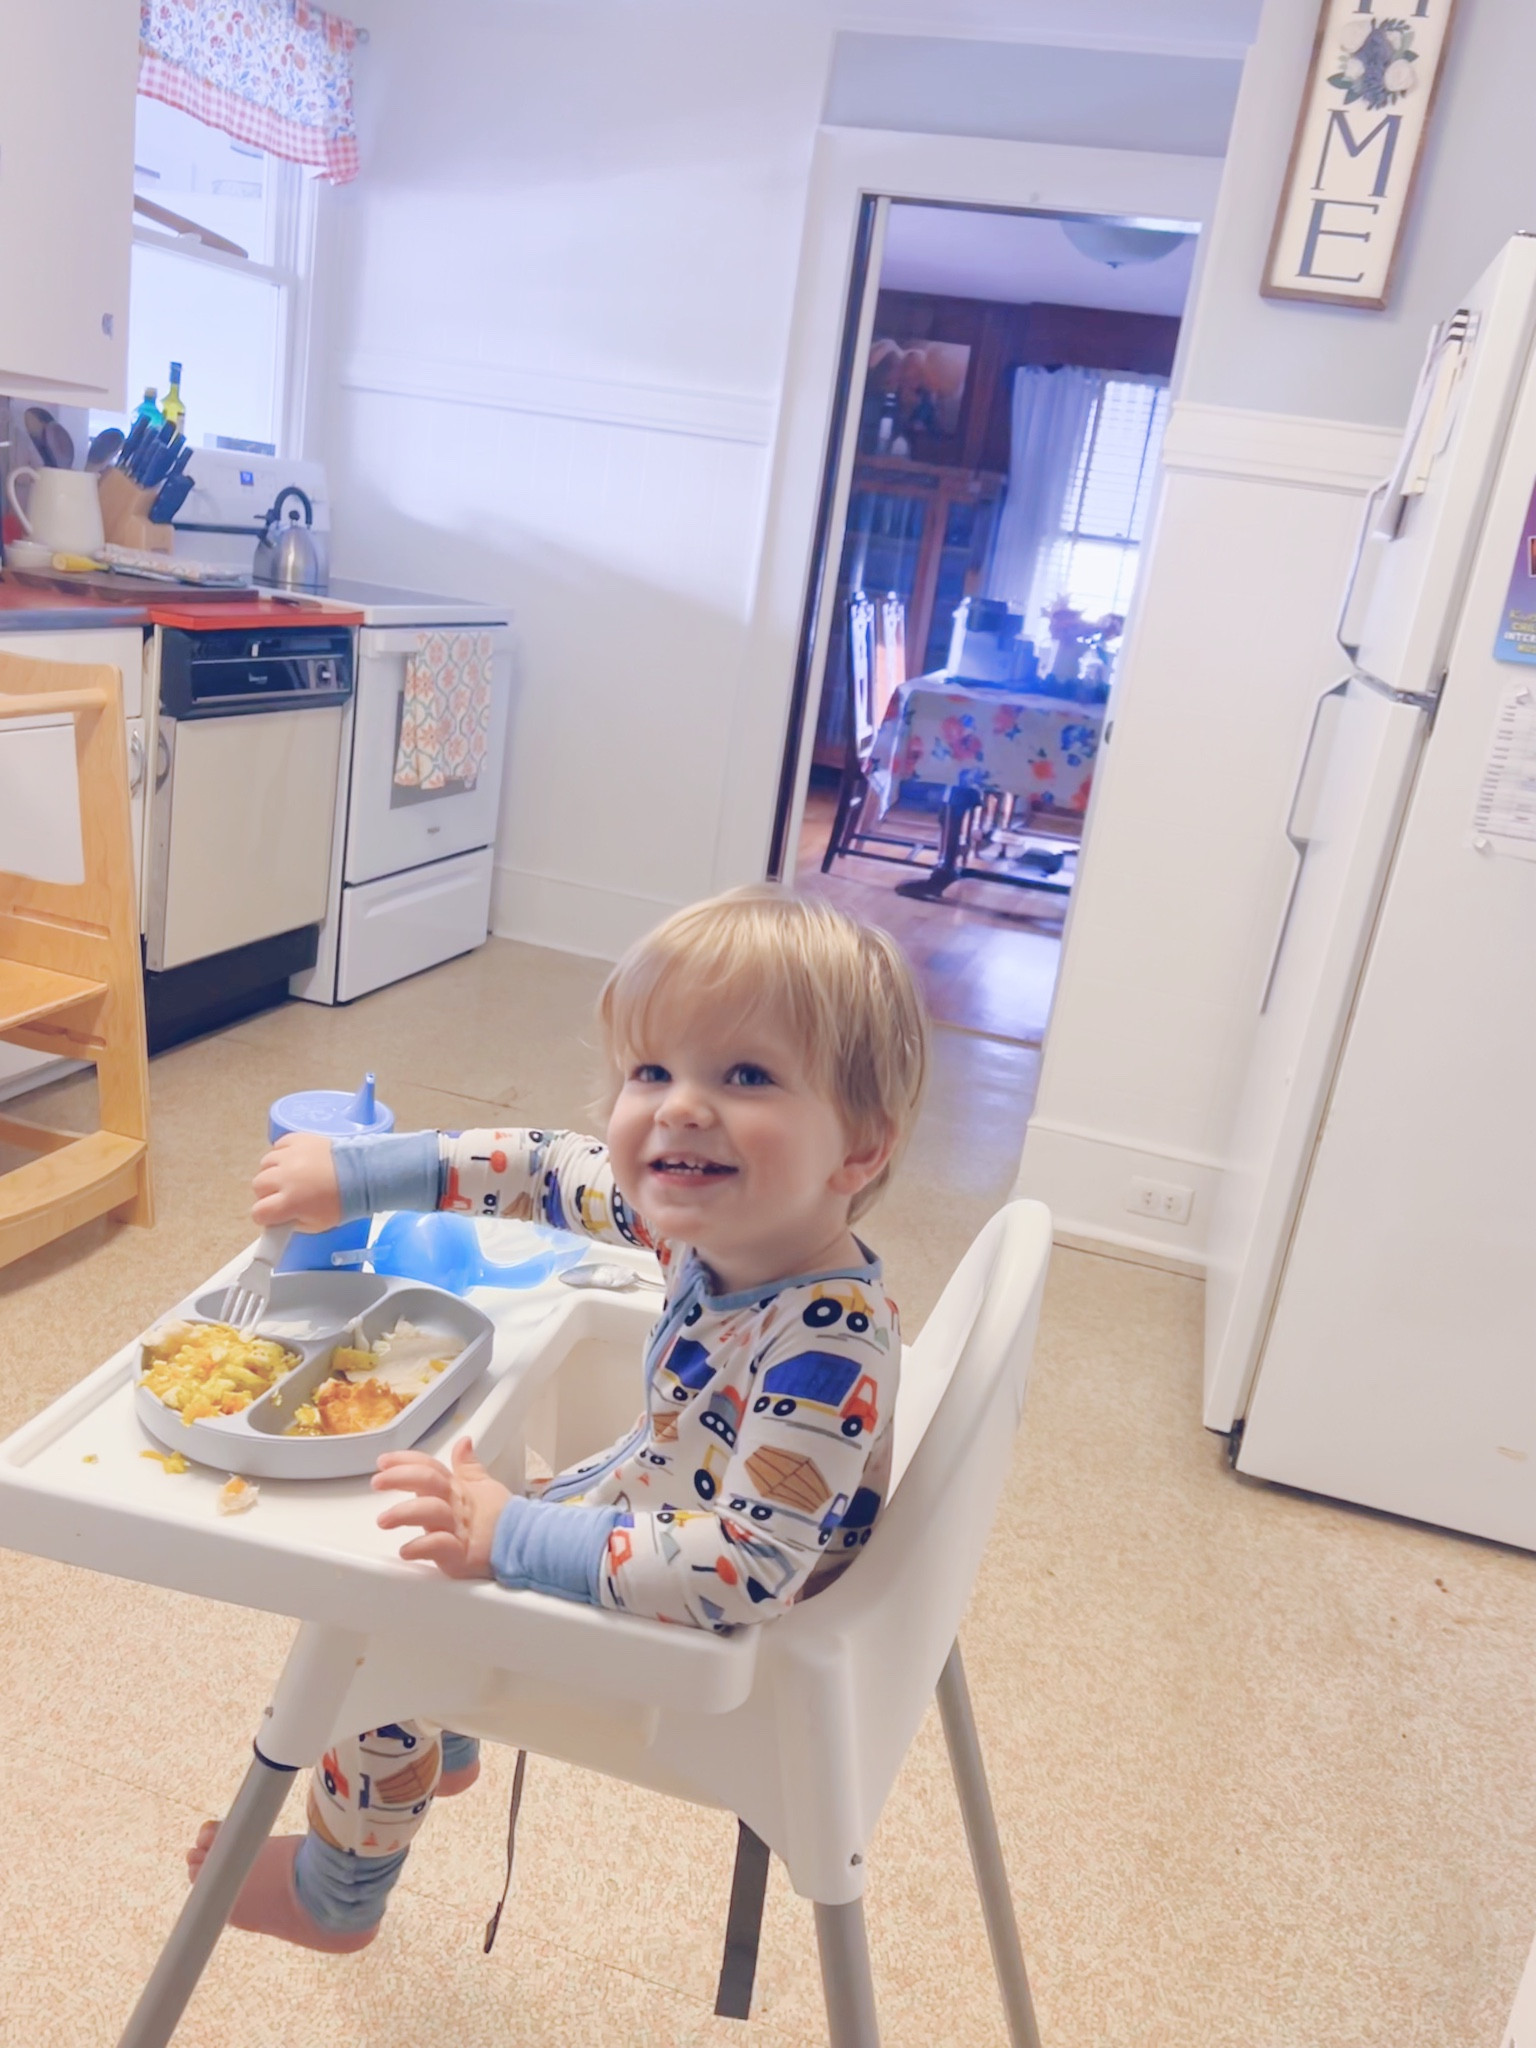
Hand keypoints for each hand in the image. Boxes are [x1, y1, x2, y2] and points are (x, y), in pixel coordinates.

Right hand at [252, 1131, 340, 1229]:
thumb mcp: (317, 1225)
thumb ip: (292, 1223)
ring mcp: (290, 1155)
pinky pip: (278, 1145)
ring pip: (265, 1164)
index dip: (265, 1216)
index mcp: (289, 1202)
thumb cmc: (343, 1202)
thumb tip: (279, 1219)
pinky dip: (282, 1153)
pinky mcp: (298, 1139)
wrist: (364, 1173)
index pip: (258, 1212)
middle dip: (268, 1193)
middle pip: (258, 1186)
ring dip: (273, 1172)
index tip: (274, 1215)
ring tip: (290, 1175)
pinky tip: (294, 1160)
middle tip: (284, 1195)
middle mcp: (284, 1177)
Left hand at [372, 1437, 509, 1578]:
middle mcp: (455, 1505)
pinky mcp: (462, 1554)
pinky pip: (441, 1547)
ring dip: (404, 1514)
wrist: (523, 1544)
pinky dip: (422, 1547)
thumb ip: (468, 1466)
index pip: (430, 1467)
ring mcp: (458, 1528)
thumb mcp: (484, 1486)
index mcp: (458, 1488)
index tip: (383, 1461)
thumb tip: (464, 1442)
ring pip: (431, 1512)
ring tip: (383, 1520)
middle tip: (377, 1481)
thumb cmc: (500, 1517)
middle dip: (400, 1478)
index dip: (406, 1460)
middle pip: (428, 1482)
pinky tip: (406, 1550)